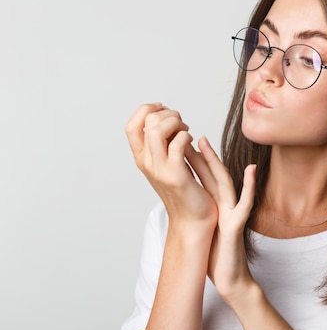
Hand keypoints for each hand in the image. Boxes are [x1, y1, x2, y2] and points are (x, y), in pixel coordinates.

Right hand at [125, 103, 217, 230]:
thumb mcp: (169, 162)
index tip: (164, 109)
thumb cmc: (186, 189)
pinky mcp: (176, 175)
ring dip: (176, 123)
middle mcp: (146, 162)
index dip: (146, 110)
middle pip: (147, 121)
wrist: (193, 219)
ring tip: (186, 131)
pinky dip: (187, 136)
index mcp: (142, 158)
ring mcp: (159, 169)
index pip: (130, 125)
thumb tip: (167, 118)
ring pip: (158, 129)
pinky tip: (192, 142)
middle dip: (168, 114)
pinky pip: (178, 143)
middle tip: (181, 124)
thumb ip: (164, 142)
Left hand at [187, 135, 256, 304]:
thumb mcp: (205, 230)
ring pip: (226, 183)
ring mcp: (232, 214)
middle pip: (212, 176)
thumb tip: (188, 204)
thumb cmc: (216, 257)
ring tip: (207, 145)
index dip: (194, 161)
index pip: (203, 179)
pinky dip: (250, 187)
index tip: (182, 143)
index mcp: (214, 206)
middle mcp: (224, 206)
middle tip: (193, 135)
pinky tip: (252, 171)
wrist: (230, 279)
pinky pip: (245, 204)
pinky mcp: (237, 225)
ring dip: (217, 163)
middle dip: (202, 155)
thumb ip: (202, 214)